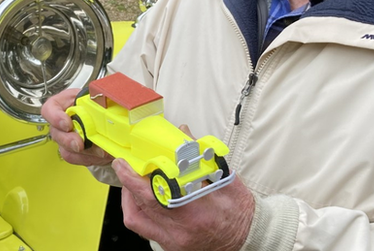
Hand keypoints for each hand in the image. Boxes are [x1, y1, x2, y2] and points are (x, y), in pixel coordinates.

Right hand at [40, 88, 113, 166]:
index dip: (55, 117)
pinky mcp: (73, 151)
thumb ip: (97, 101)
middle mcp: (62, 122)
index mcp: (64, 103)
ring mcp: (66, 137)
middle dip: (69, 141)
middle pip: (56, 133)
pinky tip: (98, 154)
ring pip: (65, 149)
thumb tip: (104, 109)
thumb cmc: (97, 104)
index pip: (50, 109)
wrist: (105, 118)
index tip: (67, 124)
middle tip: (81, 144)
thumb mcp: (97, 98)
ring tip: (99, 150)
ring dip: (82, 153)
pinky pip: (75, 158)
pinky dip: (88, 158)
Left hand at [113, 157, 254, 250]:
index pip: (152, 193)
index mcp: (195, 210)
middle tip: (125, 168)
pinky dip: (139, 213)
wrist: (249, 237)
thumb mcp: (225, 178)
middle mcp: (181, 230)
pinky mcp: (172, 247)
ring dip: (129, 200)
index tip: (124, 163)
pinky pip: (145, 231)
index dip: (132, 178)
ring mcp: (174, 241)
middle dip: (128, 184)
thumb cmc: (239, 210)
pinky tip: (143, 202)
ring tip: (132, 185)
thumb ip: (200, 155)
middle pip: (141, 205)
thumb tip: (183, 133)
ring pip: (137, 220)